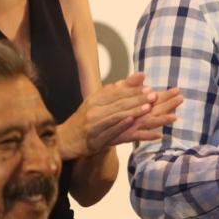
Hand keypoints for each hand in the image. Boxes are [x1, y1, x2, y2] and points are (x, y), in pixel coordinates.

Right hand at [60, 73, 175, 158]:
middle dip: (138, 99)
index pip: (117, 93)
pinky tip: (133, 122)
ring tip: (148, 108)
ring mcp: (93, 124)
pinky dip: (122, 126)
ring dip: (133, 111)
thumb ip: (115, 91)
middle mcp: (93, 110)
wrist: (65, 139)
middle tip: (153, 95)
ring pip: (116, 116)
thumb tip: (132, 79)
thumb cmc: (85, 119)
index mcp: (95, 99)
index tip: (148, 87)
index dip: (133, 90)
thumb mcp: (97, 102)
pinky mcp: (94, 139)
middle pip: (119, 103)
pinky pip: (110, 131)